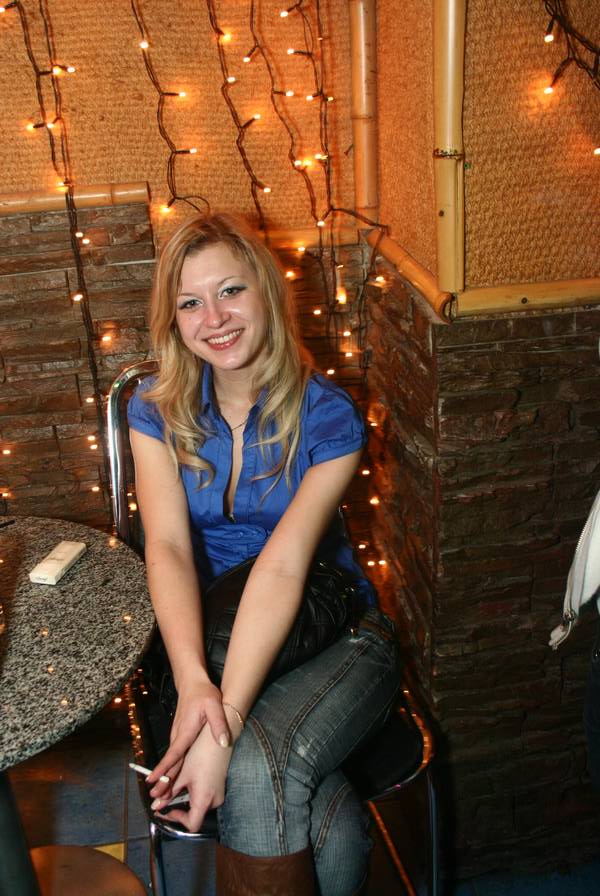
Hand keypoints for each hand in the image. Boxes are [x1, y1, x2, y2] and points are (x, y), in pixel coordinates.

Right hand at [147, 678, 229, 797]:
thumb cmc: (204, 694)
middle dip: (161, 779)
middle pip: (170, 761)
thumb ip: (219, 724)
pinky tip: (169, 779)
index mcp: (186, 731)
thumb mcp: (215, 705)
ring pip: (171, 759)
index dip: (164, 768)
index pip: (174, 753)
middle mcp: (178, 735)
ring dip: (165, 776)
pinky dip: (170, 768)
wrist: (193, 684)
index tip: (153, 780)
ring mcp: (177, 735)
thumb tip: (225, 742)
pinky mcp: (179, 736)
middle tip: (154, 797)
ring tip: (159, 795)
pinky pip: (174, 755)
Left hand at [153, 723, 232, 831]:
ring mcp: (219, 793)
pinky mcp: (219, 786)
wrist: (218, 737)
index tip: (165, 810)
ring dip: (185, 799)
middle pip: (194, 815)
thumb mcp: (181, 774)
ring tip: (175, 785)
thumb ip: (168, 793)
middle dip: (178, 807)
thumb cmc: (202, 753)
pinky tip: (187, 780)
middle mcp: (214, 800)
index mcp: (205, 800)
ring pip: (199, 804)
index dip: (175, 820)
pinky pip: (205, 796)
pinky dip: (193, 792)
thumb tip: (157, 805)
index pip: (191, 824)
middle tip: (165, 797)